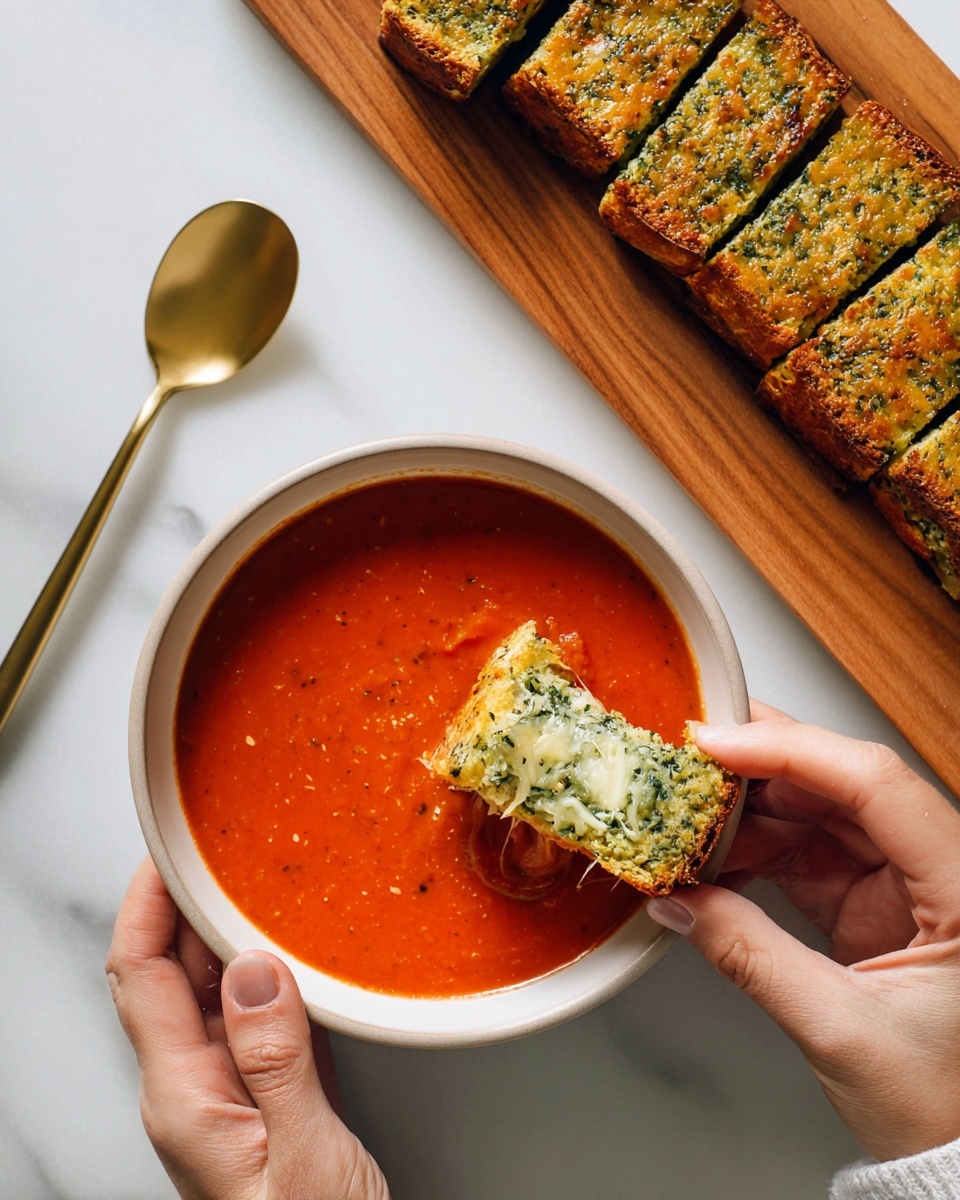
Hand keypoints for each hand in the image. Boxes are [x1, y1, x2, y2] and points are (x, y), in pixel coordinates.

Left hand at [106, 858, 390, 1199]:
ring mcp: (233, 1095)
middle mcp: (197, 1092)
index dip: (146, 905)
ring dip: (237, 935)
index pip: (141, 977)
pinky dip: (277, 974)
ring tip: (265, 886)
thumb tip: (251, 969)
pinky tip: (302, 953)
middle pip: (174, 974)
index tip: (169, 851)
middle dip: (192, 905)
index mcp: (184, 1102)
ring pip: (220, 992)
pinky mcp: (274, 1100)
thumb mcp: (303, 1159)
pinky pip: (263, 1018)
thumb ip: (276, 1061)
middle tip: (227, 851)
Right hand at [647, 702, 959, 1161]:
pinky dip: (756, 847)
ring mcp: (904, 879)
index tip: (718, 746)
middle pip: (843, 781)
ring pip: (820, 809)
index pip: (874, 783)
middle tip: (687, 758)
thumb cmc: (943, 1103)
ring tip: (686, 815)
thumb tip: (679, 904)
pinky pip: (808, 849)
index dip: (791, 752)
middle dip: (760, 766)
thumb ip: (751, 955)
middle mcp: (938, 866)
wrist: (958, 1152)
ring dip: (750, 809)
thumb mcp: (841, 1029)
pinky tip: (712, 854)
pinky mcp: (874, 899)